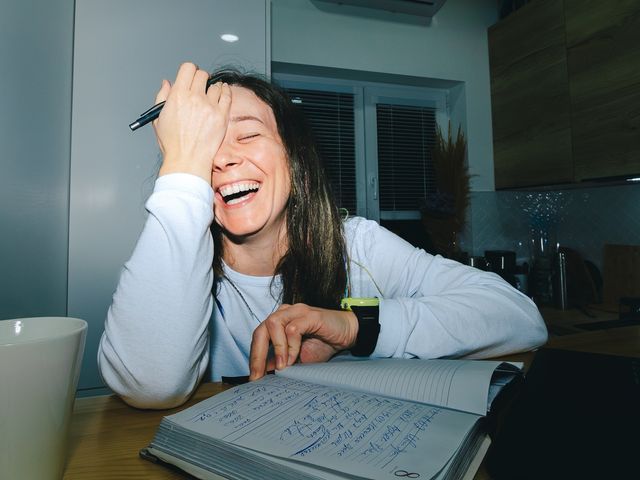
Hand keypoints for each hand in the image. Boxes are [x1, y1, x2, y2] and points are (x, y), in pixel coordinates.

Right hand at [154, 62, 231, 183]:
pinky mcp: (221, 116)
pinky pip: (227, 95)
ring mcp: (209, 106)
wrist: (188, 161)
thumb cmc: (173, 144)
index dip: (190, 71)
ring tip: (212, 94)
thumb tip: (167, 83)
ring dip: (213, 87)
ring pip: (216, 85)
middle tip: (201, 87)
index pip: (188, 68)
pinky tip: (223, 92)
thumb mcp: (158, 118)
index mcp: (177, 95)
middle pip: (202, 74)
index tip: (191, 77)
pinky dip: (225, 91)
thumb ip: (162, 97)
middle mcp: (194, 98)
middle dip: (201, 79)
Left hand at [248, 303, 358, 380]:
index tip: (253, 378)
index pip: (258, 337)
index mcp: (279, 322)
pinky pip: (293, 328)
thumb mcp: (298, 358)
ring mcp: (297, 312)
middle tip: (258, 375)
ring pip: (273, 324)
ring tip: (281, 366)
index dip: (254, 357)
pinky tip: (294, 359)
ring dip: (275, 348)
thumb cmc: (323, 344)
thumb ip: (281, 361)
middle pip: (260, 330)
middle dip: (256, 355)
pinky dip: (291, 346)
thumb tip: (264, 372)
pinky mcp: (310, 315)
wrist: (347, 334)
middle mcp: (284, 313)